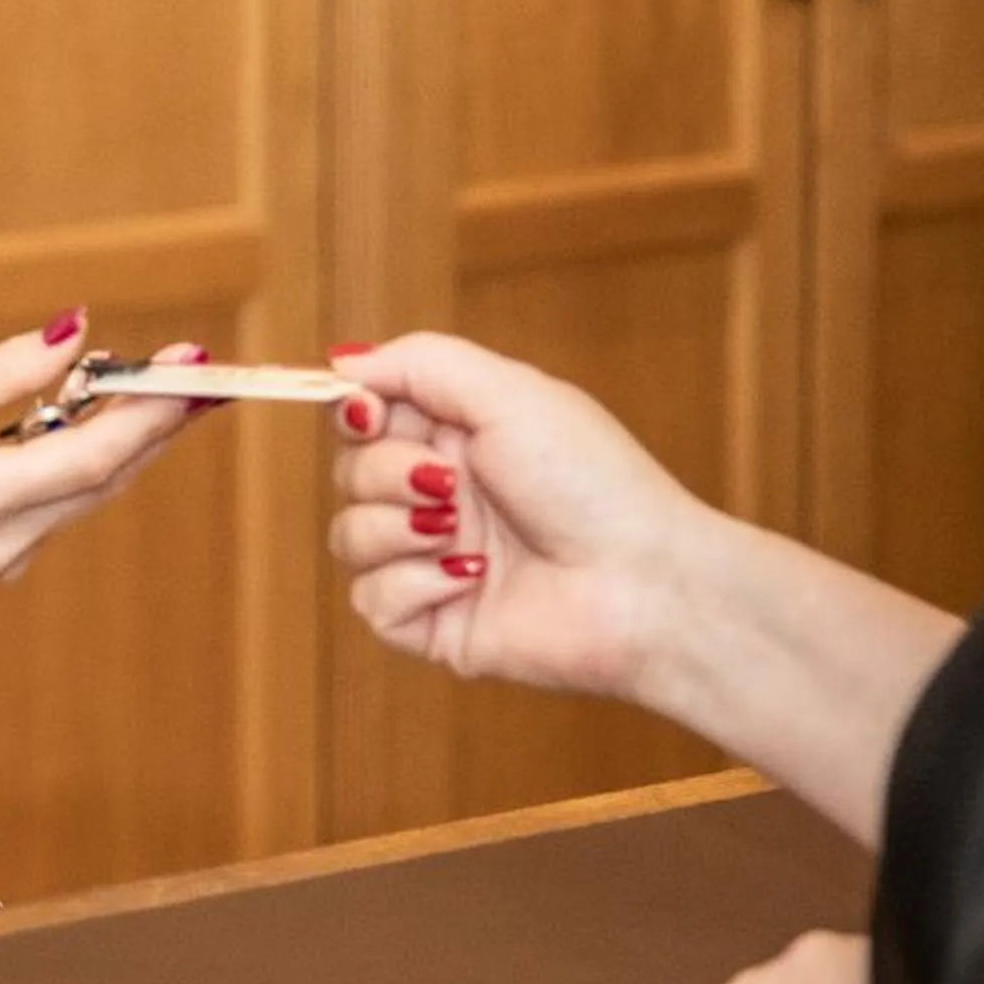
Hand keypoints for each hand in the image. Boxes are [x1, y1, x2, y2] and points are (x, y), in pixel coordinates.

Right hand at [0, 314, 199, 593]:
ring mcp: (7, 559)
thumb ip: (9, 369)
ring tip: (153, 377)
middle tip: (195, 364)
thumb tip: (79, 331)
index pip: (92, 458)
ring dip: (126, 436)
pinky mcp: (4, 557)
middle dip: (156, 419)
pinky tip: (92, 413)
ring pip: (92, 491)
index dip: (151, 412)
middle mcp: (3, 543)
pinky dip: (85, 455)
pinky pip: (64, 500)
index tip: (191, 367)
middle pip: (107, 477)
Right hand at [326, 334, 711, 700]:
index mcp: (459, 435)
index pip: (366, 413)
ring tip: (458, 533)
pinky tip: (470, 579)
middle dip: (386, 473)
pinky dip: (413, 584)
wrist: (641, 585)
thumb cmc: (592, 483)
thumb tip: (342, 362)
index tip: (369, 414)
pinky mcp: (434, 622)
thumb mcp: (509, 392)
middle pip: (349, 473)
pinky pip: (371, 600)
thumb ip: (419, 363)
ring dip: (396, 529)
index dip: (354, 411)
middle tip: (449, 484)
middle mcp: (441, 494)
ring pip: (348, 536)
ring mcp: (434, 560)